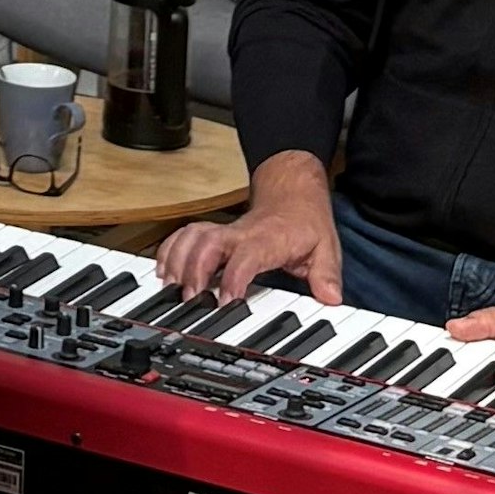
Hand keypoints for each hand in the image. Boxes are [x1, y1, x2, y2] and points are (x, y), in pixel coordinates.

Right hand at [154, 151, 341, 304]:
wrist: (293, 191)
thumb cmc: (304, 221)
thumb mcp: (325, 247)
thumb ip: (326, 275)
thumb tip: (331, 298)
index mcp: (268, 239)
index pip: (246, 257)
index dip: (233, 279)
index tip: (225, 302)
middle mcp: (240, 234)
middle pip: (208, 244)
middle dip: (194, 271)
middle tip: (188, 299)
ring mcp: (224, 231)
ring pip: (191, 237)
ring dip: (177, 261)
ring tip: (169, 288)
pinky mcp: (214, 231)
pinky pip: (185, 235)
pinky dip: (170, 251)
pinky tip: (163, 271)